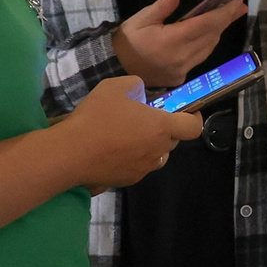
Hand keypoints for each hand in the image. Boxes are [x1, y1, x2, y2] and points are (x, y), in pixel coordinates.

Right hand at [57, 76, 202, 189]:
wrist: (72, 152)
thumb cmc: (97, 117)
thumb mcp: (116, 86)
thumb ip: (135, 86)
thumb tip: (140, 93)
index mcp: (161, 128)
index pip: (193, 128)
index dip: (194, 119)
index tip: (186, 112)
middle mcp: (157, 151)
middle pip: (173, 142)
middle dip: (164, 130)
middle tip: (144, 120)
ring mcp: (143, 169)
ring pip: (156, 156)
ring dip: (149, 146)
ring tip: (127, 136)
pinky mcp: (127, 180)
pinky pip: (137, 167)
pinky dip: (131, 159)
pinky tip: (111, 151)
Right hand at [113, 0, 245, 88]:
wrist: (116, 69)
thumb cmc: (127, 41)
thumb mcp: (141, 19)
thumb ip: (162, 6)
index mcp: (170, 41)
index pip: (204, 25)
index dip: (223, 14)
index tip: (236, 4)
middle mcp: (181, 57)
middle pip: (211, 37)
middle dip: (225, 21)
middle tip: (238, 7)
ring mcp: (182, 70)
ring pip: (208, 49)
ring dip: (216, 33)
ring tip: (224, 18)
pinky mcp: (180, 78)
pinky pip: (199, 59)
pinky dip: (205, 45)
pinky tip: (206, 36)